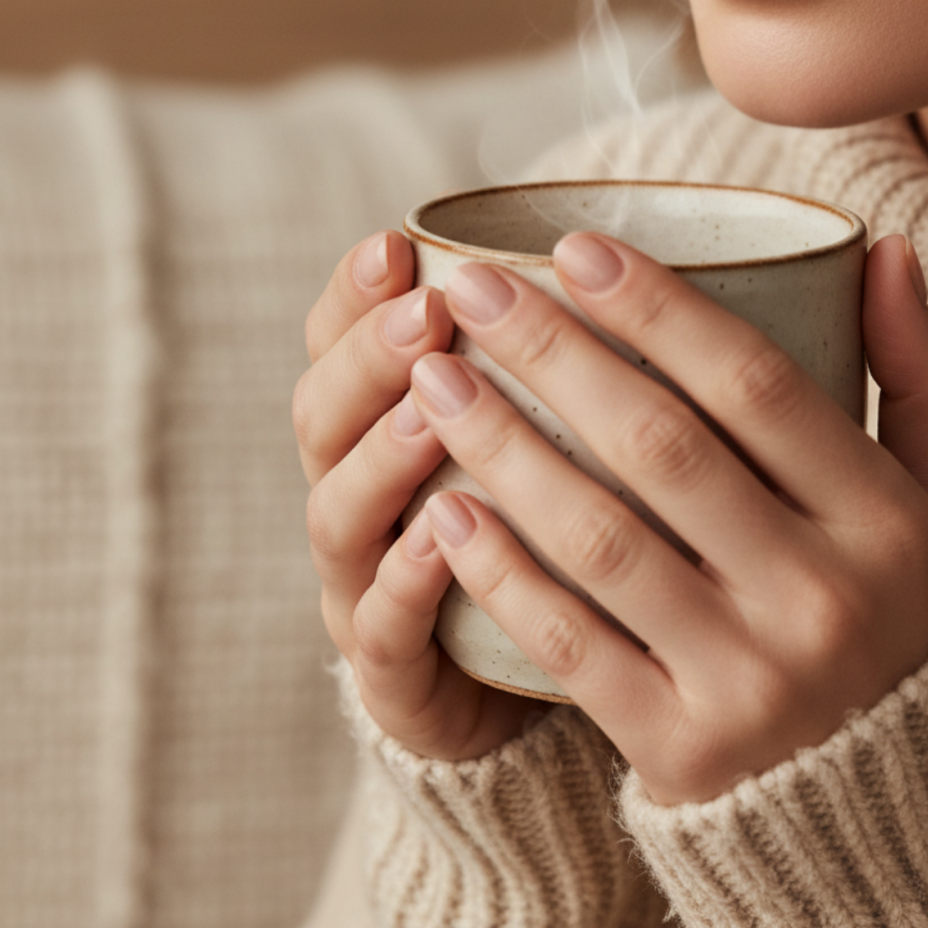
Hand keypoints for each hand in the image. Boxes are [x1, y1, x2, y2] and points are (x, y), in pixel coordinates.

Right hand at [294, 230, 547, 759]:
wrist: (532, 682)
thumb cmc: (544, 533)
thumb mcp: (548, 436)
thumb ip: (552, 363)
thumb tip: (606, 256)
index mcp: (377, 429)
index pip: (335, 347)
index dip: (352, 296)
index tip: (396, 245)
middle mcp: (358, 499)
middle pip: (322, 417)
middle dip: (369, 359)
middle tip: (431, 313)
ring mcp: (363, 586)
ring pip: (338, 514)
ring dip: (379, 459)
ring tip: (428, 412)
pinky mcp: (393, 674)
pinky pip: (382, 627)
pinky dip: (404, 579)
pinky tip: (439, 535)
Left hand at [407, 232, 927, 803]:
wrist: (893, 819)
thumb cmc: (902, 626)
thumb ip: (922, 379)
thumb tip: (887, 247)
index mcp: (890, 524)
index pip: (757, 384)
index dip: (658, 306)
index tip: (572, 246)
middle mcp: (825, 599)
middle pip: (661, 448)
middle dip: (554, 353)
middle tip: (469, 289)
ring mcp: (750, 682)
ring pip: (599, 538)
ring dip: (503, 449)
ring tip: (434, 381)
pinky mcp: (680, 749)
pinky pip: (569, 645)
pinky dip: (500, 572)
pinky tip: (442, 507)